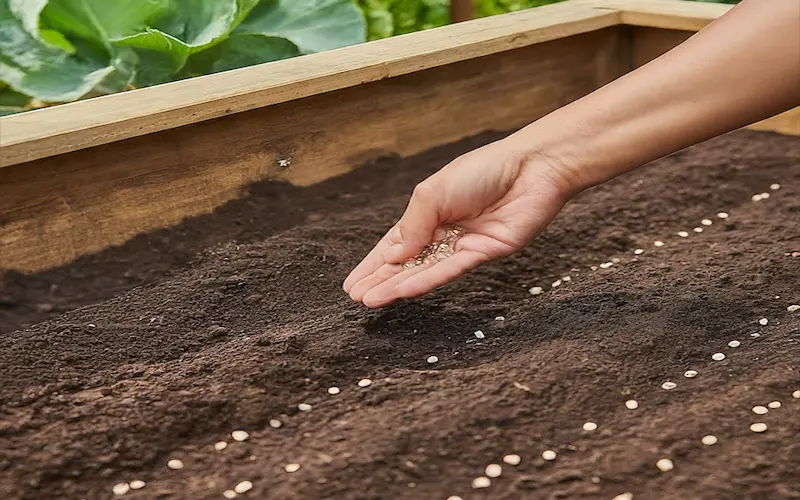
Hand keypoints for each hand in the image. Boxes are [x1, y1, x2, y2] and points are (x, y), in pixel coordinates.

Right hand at [342, 138, 576, 307]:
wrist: (531, 167)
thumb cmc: (483, 170)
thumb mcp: (434, 191)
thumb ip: (413, 222)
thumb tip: (393, 254)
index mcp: (429, 213)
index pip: (394, 244)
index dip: (374, 264)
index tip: (354, 283)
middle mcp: (443, 233)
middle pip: (406, 262)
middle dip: (381, 280)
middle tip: (358, 297)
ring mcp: (462, 246)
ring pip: (424, 271)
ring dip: (397, 286)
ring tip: (371, 300)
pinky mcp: (483, 254)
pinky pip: (449, 271)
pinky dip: (425, 281)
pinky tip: (403, 290)